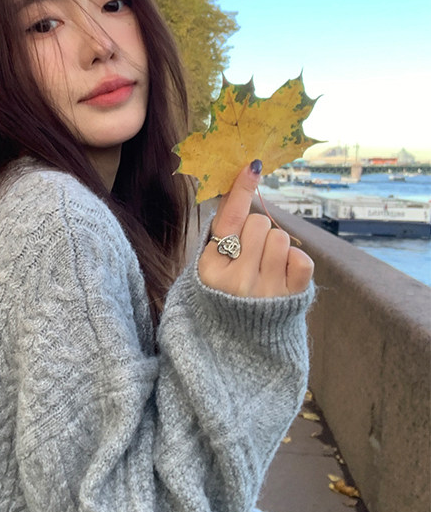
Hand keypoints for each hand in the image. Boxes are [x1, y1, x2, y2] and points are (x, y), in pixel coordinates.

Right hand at [198, 161, 313, 297]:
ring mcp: (265, 291)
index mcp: (210, 268)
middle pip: (258, 222)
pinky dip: (294, 260)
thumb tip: (241, 183)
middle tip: (250, 254)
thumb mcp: (210, 266)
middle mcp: (237, 280)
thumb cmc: (224, 295)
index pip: (229, 218)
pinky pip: (301, 258)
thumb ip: (223, 230)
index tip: (253, 166)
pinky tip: (283, 273)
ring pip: (280, 237)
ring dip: (275, 246)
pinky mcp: (291, 298)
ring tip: (266, 266)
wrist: (239, 345)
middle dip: (257, 232)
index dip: (242, 189)